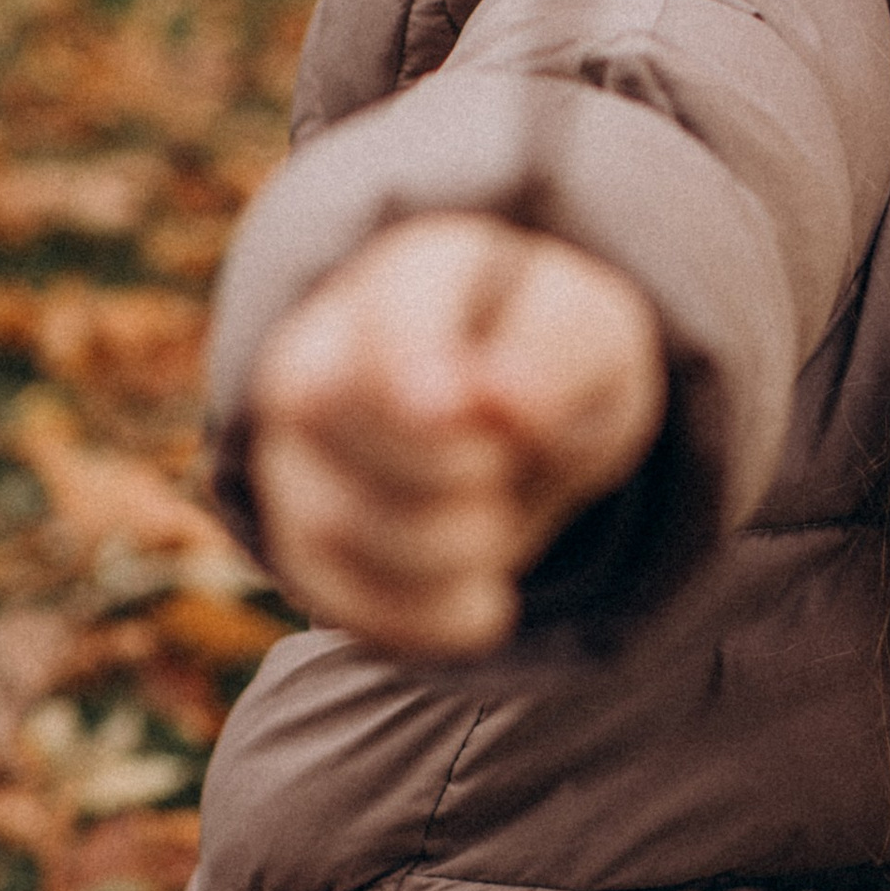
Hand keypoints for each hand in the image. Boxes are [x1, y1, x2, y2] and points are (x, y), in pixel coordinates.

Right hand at [249, 215, 666, 656]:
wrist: (521, 422)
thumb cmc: (554, 357)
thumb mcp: (594, 334)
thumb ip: (555, 349)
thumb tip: (497, 401)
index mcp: (409, 271)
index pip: (383, 309)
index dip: (410, 358)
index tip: (464, 409)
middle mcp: (318, 352)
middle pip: (328, 410)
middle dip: (447, 464)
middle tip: (507, 458)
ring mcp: (295, 454)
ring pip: (329, 521)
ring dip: (444, 548)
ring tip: (497, 524)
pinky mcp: (302, 543)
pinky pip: (339, 602)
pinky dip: (425, 619)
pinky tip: (484, 602)